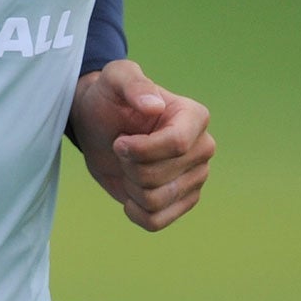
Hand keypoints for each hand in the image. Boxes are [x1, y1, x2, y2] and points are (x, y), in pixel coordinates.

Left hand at [69, 60, 213, 230]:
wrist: (98, 124)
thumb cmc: (108, 98)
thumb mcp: (113, 79)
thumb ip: (132, 84)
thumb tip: (154, 105)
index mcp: (194, 117)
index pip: (175, 145)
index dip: (139, 149)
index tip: (119, 140)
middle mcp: (202, 149)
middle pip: (161, 176)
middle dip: (128, 166)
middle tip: (121, 149)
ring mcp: (195, 177)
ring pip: (158, 200)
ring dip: (129, 187)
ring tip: (126, 167)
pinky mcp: (181, 201)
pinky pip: (158, 221)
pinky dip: (135, 212)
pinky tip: (128, 194)